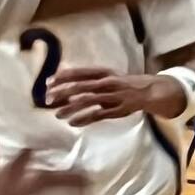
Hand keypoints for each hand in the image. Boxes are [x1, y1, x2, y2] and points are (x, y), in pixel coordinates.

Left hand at [44, 63, 185, 126]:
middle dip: (61, 93)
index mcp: (102, 72)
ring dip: (70, 108)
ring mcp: (112, 97)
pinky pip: (97, 115)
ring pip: (87, 101)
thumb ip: (89, 78)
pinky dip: (84, 119)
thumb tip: (65, 80)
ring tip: (57, 115)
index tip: (47, 83)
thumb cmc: (122, 83)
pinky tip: (72, 123)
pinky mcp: (117, 110)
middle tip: (47, 100)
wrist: (148, 91)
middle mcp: (106, 82)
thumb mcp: (106, 75)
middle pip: (79, 87)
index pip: (77, 72)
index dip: (61, 77)